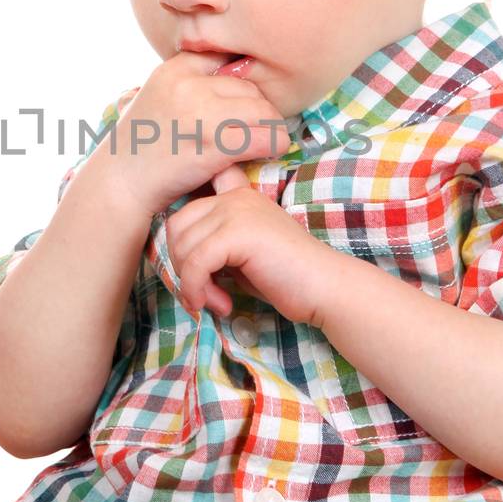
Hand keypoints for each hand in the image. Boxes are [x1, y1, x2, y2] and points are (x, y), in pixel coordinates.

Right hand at [102, 50, 293, 218]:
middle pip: (249, 86)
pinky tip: (268, 152)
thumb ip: (189, 84)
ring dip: (271, 127)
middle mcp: (188, 85)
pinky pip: (265, 137)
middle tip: (255, 130)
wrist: (119, 185)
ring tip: (265, 142)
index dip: (240, 84)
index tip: (240, 105)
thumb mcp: (157, 98)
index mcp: (174, 69)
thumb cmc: (140, 147)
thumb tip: (234, 73)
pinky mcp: (214, 144)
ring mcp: (201, 113)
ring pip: (263, 109)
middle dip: (257, 109)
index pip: (226, 59)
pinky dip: (274, 145)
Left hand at [165, 170, 332, 326]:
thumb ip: (214, 247)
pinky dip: (197, 288)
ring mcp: (237, 211)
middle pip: (177, 226)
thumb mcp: (242, 255)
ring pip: (183, 245)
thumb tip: (177, 260)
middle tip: (204, 294)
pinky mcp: (238, 233)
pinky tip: (220, 304)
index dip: (181, 234)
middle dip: (182, 265)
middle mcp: (235, 197)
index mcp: (237, 197)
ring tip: (217, 301)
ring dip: (192, 282)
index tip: (195, 265)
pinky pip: (196, 262)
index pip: (188, 204)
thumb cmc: (286, 278)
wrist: (325, 287)